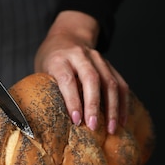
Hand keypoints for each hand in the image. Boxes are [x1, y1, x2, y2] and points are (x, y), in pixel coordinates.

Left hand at [34, 11, 128, 134]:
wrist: (66, 37)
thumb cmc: (51, 60)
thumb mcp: (43, 71)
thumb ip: (50, 90)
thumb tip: (55, 120)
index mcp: (59, 59)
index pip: (67, 80)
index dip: (73, 101)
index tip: (76, 120)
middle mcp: (80, 56)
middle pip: (91, 79)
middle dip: (94, 105)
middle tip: (93, 126)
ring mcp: (98, 59)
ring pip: (110, 82)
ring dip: (112, 107)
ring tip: (111, 128)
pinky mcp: (109, 65)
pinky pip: (120, 84)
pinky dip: (122, 103)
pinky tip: (121, 120)